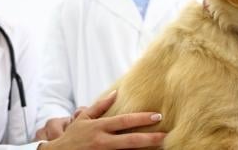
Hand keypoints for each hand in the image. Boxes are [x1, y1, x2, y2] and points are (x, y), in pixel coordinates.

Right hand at [39, 91, 165, 149]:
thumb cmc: (72, 136)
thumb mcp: (83, 118)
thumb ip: (100, 106)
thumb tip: (115, 93)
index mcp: (99, 127)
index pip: (124, 121)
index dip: (142, 118)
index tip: (157, 116)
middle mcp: (102, 141)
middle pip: (130, 140)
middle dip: (149, 139)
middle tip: (165, 136)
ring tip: (160, 148)